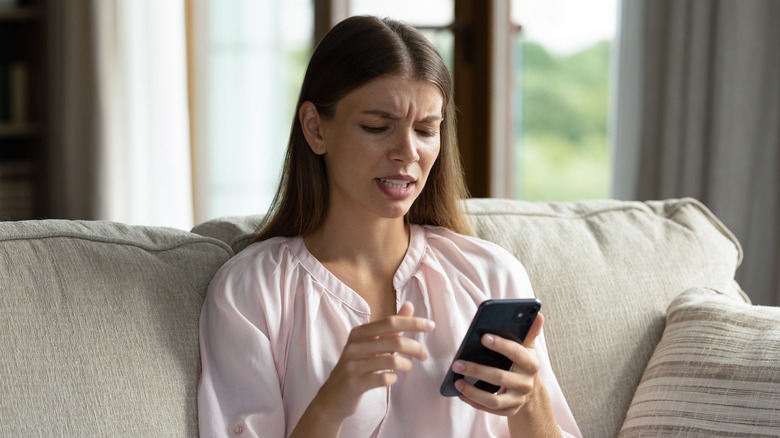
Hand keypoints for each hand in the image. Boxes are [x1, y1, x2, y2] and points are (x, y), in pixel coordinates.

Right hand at [310, 302, 434, 420]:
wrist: (333, 397)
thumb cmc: (356, 367)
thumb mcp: (370, 344)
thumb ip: (390, 327)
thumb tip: (409, 306)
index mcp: (358, 333)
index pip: (390, 322)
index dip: (413, 322)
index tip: (431, 325)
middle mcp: (354, 346)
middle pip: (394, 341)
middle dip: (415, 348)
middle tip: (424, 355)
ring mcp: (353, 365)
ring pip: (392, 361)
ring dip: (406, 365)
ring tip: (407, 368)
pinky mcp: (355, 383)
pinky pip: (384, 379)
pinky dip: (393, 379)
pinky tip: (391, 379)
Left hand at [451, 313, 544, 416]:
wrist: (531, 391)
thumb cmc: (522, 363)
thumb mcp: (528, 348)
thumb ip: (529, 332)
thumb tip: (538, 315)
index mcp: (531, 364)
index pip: (517, 353)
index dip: (501, 345)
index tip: (484, 337)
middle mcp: (526, 383)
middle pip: (500, 377)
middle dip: (477, 370)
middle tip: (457, 363)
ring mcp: (518, 399)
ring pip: (494, 400)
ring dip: (473, 392)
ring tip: (457, 381)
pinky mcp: (509, 410)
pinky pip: (489, 410)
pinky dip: (474, 402)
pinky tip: (461, 393)